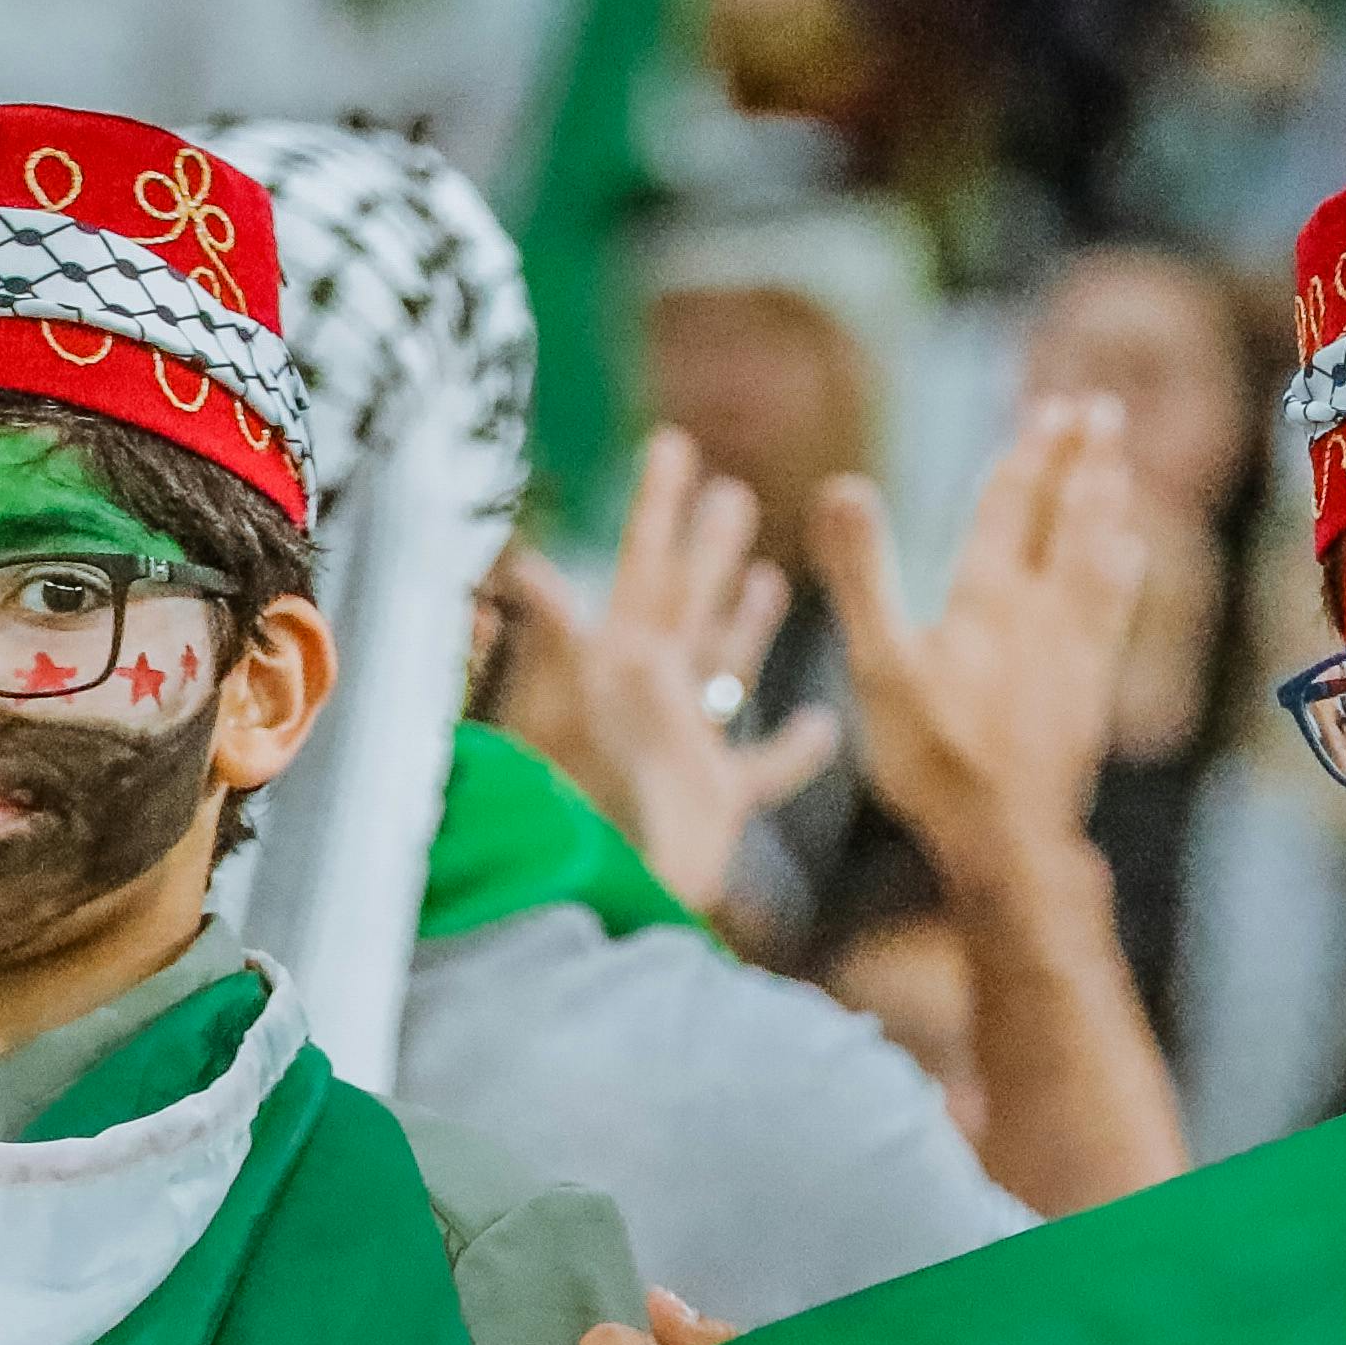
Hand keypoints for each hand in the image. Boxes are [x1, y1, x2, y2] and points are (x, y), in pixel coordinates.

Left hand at [490, 427, 843, 907]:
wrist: (599, 900)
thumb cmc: (586, 814)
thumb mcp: (567, 714)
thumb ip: (552, 641)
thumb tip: (519, 567)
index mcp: (627, 661)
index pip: (646, 562)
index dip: (657, 503)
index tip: (671, 444)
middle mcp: (654, 694)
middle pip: (689, 601)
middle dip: (708, 545)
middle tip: (732, 492)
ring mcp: (684, 747)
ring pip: (725, 670)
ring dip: (745, 623)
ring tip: (769, 578)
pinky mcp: (713, 806)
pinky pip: (761, 770)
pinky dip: (794, 750)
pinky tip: (825, 723)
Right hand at [813, 395, 1147, 921]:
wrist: (1009, 841)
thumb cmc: (935, 760)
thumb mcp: (880, 666)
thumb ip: (862, 573)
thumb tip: (841, 483)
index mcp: (987, 597)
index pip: (1013, 506)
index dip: (1029, 453)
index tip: (1053, 407)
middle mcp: (1042, 611)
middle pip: (1069, 517)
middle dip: (1083, 460)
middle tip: (1101, 409)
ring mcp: (1075, 648)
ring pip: (1100, 554)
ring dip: (1110, 502)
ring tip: (1119, 463)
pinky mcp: (1092, 688)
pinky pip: (1115, 608)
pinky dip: (1123, 569)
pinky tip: (1132, 553)